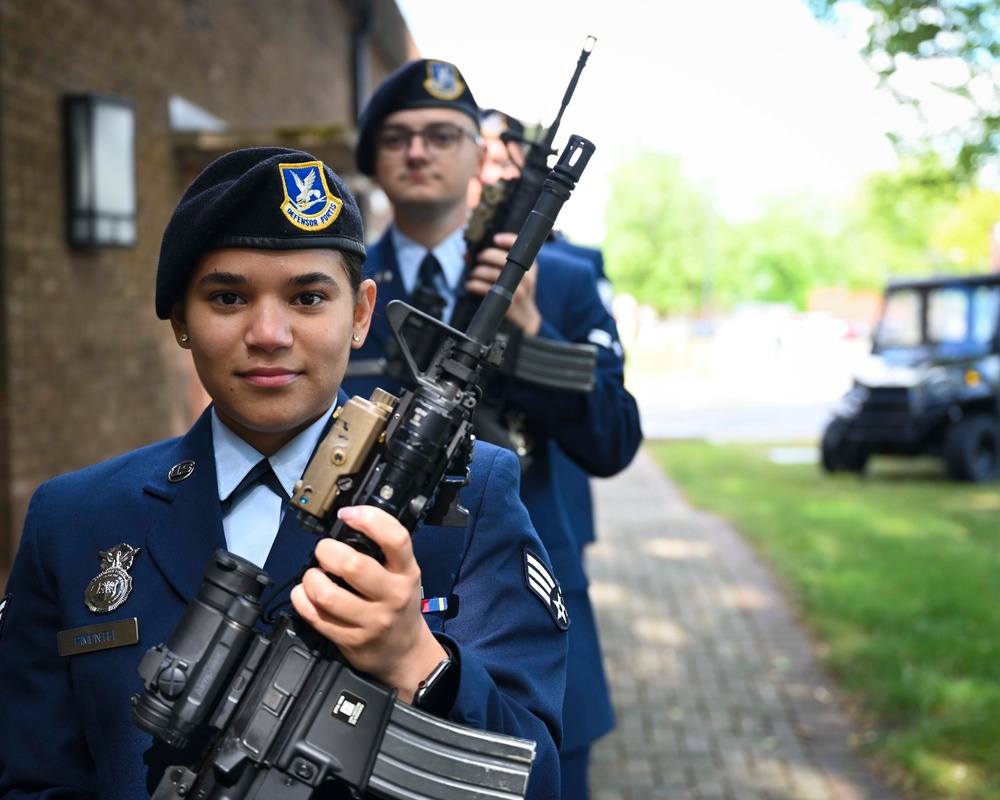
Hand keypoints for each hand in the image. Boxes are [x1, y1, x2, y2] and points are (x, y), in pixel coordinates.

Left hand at [291, 505, 448, 702]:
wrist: (405, 653)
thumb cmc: (398, 604)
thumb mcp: (403, 575)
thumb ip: (383, 553)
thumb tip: (346, 523)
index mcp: (407, 572)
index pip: (395, 539)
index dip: (370, 519)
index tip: (348, 514)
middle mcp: (392, 595)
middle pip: (353, 565)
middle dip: (327, 551)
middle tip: (324, 551)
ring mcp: (372, 621)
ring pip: (327, 594)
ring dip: (310, 579)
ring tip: (313, 577)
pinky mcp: (351, 640)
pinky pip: (315, 616)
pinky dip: (301, 600)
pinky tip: (305, 595)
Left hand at [465, 231, 541, 334]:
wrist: (525, 317)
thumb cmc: (515, 291)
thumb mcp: (513, 275)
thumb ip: (493, 262)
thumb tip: (467, 254)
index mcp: (529, 266)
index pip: (521, 248)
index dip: (507, 239)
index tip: (495, 239)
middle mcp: (526, 277)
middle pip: (503, 259)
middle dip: (487, 255)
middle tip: (479, 258)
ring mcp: (518, 290)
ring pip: (493, 274)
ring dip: (478, 271)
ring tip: (473, 273)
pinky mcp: (508, 303)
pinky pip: (488, 290)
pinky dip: (475, 285)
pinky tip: (470, 285)